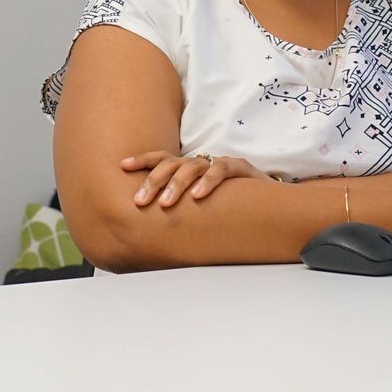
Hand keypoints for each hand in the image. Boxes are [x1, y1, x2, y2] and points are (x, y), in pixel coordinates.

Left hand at [121, 150, 264, 207]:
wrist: (269, 204)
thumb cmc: (229, 207)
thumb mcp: (198, 208)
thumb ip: (179, 212)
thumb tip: (147, 232)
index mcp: (189, 169)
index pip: (162, 159)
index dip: (142, 161)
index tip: (122, 166)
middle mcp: (202, 163)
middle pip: (172, 164)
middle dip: (153, 181)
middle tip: (140, 201)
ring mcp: (220, 164)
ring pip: (193, 166)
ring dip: (176, 184)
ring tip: (165, 203)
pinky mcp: (240, 169)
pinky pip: (221, 170)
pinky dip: (208, 182)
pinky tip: (198, 196)